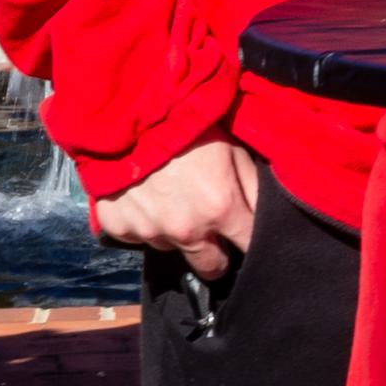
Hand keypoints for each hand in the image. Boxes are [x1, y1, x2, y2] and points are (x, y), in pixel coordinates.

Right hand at [93, 136, 260, 279]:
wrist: (128, 118)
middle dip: (215, 254)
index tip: (246, 238)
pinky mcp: (118, 230)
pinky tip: (144, 198)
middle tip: (212, 231)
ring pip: (172, 249)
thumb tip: (267, 216)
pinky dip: (144, 224)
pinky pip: (139, 237)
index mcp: (220, 211)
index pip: (249, 248)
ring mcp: (148, 233)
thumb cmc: (188, 129)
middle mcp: (185, 231)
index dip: (251, 244)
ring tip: (172, 201)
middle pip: (210, 267)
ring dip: (176, 234)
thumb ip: (253, 187)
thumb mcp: (234, 150)